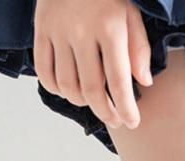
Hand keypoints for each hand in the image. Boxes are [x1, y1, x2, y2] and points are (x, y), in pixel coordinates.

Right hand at [34, 0, 152, 128]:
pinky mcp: (41, 29)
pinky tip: (69, 90)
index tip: (132, 122)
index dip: (126, 108)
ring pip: (67, 85)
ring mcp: (58, 31)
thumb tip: (144, 83)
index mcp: (110, 27)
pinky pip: (44, 71)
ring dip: (81, 102)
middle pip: (91, 89)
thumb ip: (139, 48)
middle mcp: (82, 31)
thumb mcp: (131, 13)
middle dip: (106, 112)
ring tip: (93, 102)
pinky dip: (56, 88)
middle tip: (115, 120)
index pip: (118, 81)